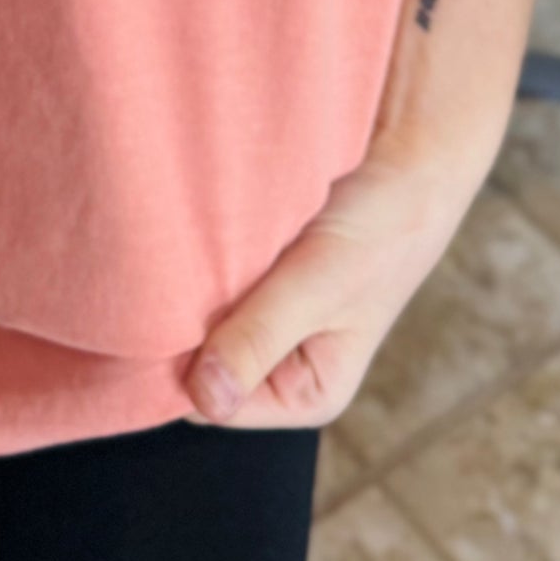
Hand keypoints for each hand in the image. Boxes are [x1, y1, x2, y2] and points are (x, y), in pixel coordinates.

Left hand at [184, 120, 499, 428]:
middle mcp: (278, 365)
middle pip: (195, 361)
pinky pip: (204, 276)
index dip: (174, 365)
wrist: (403, 158)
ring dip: (185, 284)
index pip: (209, 403)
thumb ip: (262, 337)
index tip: (156, 313)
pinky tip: (198, 226)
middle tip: (170, 270)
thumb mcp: (321, 285)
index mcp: (303, 392)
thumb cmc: (380, 228)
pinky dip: (196, 254)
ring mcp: (261, 317)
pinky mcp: (251, 273)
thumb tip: (206, 399)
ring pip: (194, 315)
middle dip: (179, 322)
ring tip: (189, 244)